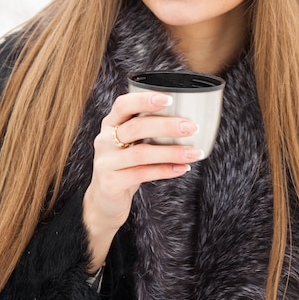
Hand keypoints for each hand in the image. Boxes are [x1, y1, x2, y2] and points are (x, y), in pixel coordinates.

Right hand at [82, 91, 202, 270]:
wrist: (105, 200)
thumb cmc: (126, 165)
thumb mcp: (131, 143)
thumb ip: (149, 130)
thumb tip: (188, 120)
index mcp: (111, 124)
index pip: (123, 104)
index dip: (145, 100)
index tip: (170, 99)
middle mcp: (104, 140)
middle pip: (136, 127)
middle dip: (167, 126)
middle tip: (192, 127)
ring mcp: (105, 162)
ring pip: (141, 153)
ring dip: (172, 152)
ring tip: (194, 152)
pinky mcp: (110, 183)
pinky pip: (141, 174)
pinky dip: (165, 170)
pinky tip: (182, 168)